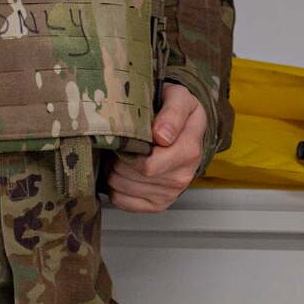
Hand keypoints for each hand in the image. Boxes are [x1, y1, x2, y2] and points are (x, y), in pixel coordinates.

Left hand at [106, 83, 207, 212]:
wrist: (184, 127)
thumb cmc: (176, 111)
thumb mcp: (180, 98)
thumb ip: (173, 112)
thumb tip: (162, 136)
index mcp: (189, 152)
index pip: (148, 165)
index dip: (130, 151)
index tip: (129, 133)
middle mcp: (182, 177)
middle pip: (132, 176)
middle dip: (118, 157)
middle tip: (122, 142)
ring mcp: (170, 194)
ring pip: (121, 188)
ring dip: (114, 170)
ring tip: (123, 154)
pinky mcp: (157, 205)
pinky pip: (121, 201)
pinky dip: (115, 186)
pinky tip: (124, 171)